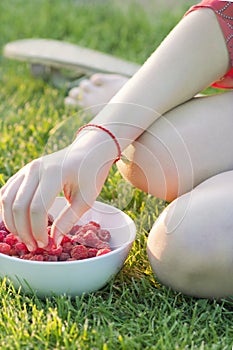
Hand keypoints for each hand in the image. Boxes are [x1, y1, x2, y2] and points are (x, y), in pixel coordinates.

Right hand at [0, 131, 114, 250]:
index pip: (37, 207)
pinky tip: (17, 223)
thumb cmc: (90, 175)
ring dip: (12, 222)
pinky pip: (7, 191)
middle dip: (23, 230)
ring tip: (24, 238)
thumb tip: (54, 243)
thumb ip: (68, 220)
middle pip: (18, 205)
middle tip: (33, 246)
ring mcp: (27, 168)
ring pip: (6, 199)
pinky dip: (7, 209)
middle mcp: (36, 169)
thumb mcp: (86, 200)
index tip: (45, 244)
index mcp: (54, 174)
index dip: (38, 230)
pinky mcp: (24, 171)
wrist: (89, 151)